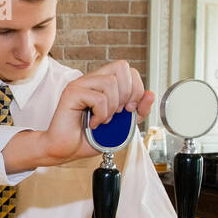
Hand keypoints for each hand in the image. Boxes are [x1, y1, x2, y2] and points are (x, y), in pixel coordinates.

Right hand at [40, 61, 155, 164]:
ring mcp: (80, 84)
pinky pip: (98, 97)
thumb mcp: (122, 125)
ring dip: (112, 107)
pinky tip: (93, 123)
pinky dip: (101, 115)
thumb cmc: (89, 138)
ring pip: (111, 82)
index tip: (130, 109)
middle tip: (118, 113)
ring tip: (103, 120)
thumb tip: (151, 94)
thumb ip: (138, 111)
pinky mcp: (72, 93)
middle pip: (121, 67)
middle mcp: (91, 80)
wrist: (66, 150)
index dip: (136, 88)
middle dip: (127, 93)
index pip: (128, 69)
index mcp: (102, 83)